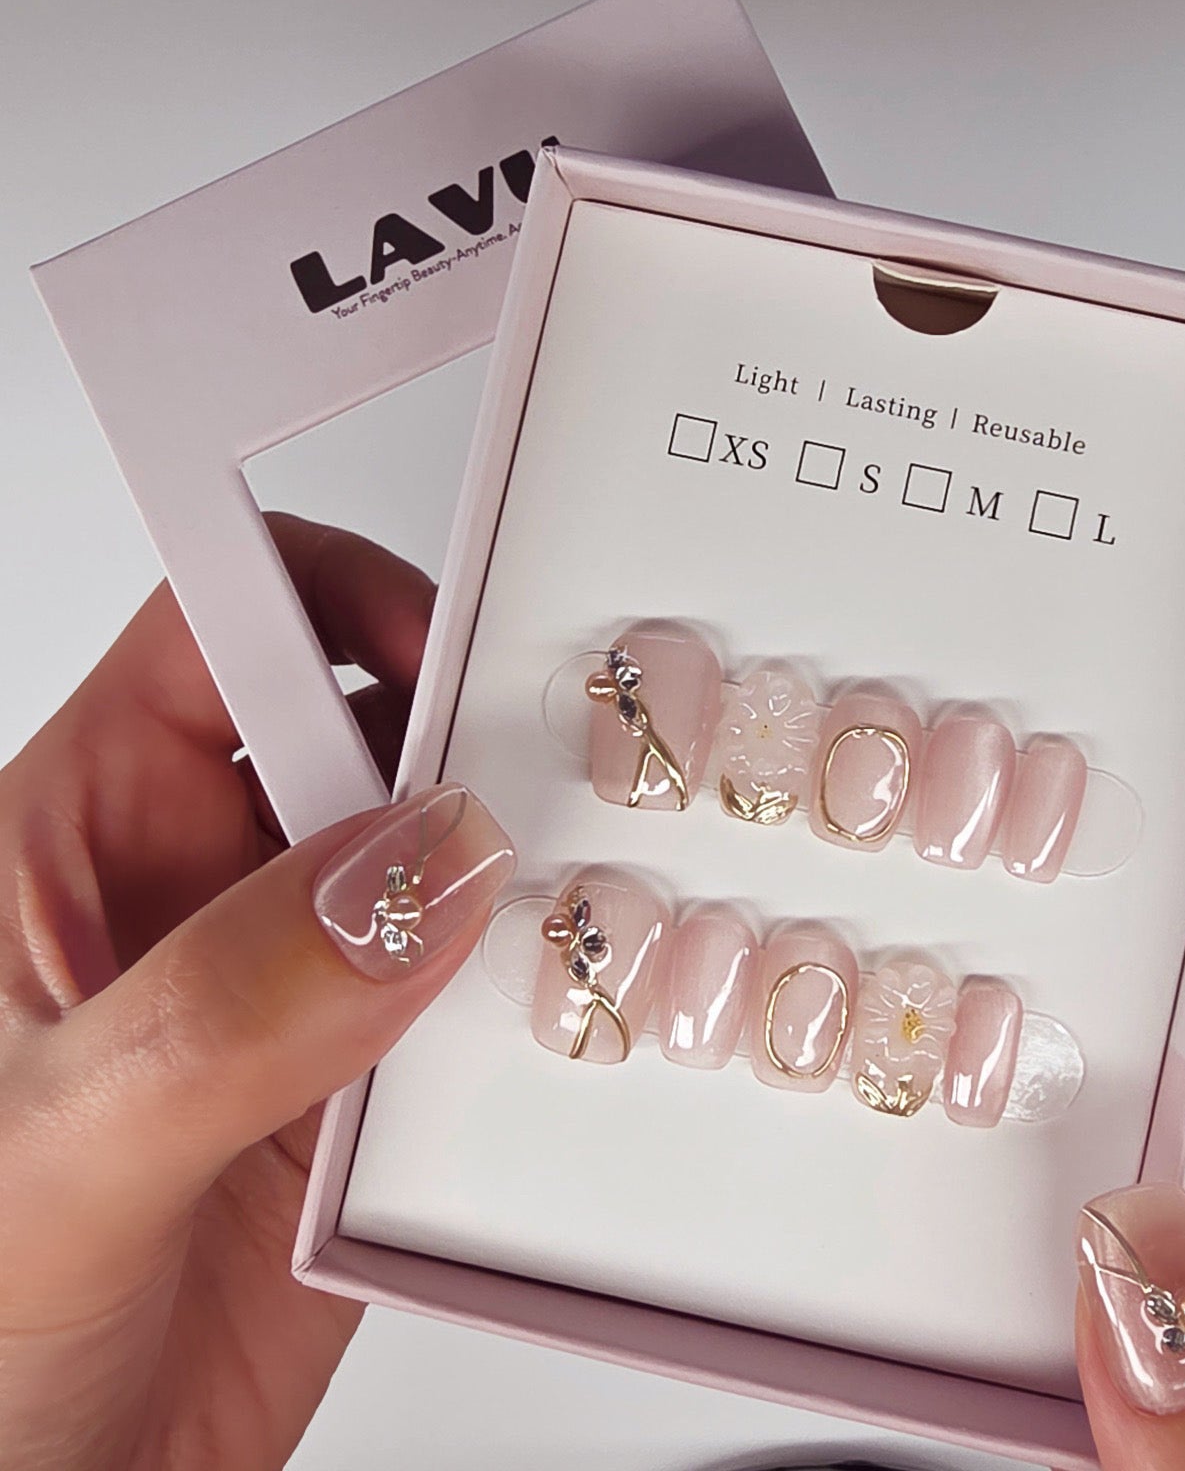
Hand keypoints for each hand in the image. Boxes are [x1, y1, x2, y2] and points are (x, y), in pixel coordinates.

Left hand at [0, 515, 512, 1470]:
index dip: (340, 594)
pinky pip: (489, 995)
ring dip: (517, 880)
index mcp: (82, 837)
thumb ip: (228, 1005)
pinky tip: (551, 1031)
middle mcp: (203, 892)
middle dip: (468, 740)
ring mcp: (299, 988)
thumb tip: (416, 869)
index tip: (456, 641)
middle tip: (545, 791)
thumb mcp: (57, 1152)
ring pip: (448, 863)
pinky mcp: (375, 1084)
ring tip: (565, 919)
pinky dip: (541, 998)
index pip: (222, 628)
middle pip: (367, 727)